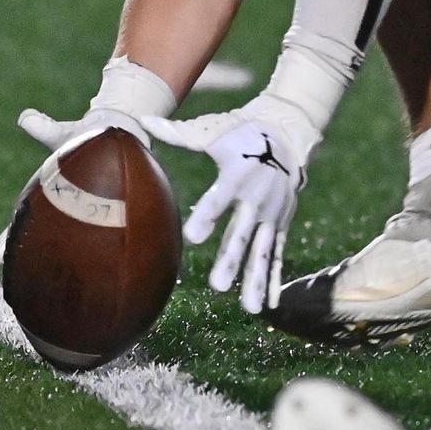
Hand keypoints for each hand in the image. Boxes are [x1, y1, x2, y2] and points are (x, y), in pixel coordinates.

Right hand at [0, 103, 155, 263]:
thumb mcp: (62, 135)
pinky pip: (105, 230)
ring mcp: (86, 213)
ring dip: (68, 257)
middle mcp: (64, 210)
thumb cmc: (85, 138)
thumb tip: (25, 117)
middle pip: (42, 239)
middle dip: (30, 255)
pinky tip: (109, 270)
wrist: (117, 135)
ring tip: (59, 277)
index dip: (6, 241)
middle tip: (15, 277)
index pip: (22, 225)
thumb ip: (43, 128)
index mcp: (48, 197)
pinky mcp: (111, 211)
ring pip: (74, 240)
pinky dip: (106, 247)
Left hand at [142, 93, 321, 313]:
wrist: (288, 133)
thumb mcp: (213, 131)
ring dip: (255, 280)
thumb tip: (142, 120)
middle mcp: (257, 198)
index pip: (219, 199)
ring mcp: (272, 214)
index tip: (193, 237)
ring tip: (250, 309)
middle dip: (231, 259)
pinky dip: (274, 279)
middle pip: (242, 233)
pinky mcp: (281, 223)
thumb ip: (179, 134)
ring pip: (262, 251)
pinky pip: (277, 254)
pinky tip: (269, 306)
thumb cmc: (241, 132)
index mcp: (237, 175)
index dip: (207, 216)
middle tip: (218, 286)